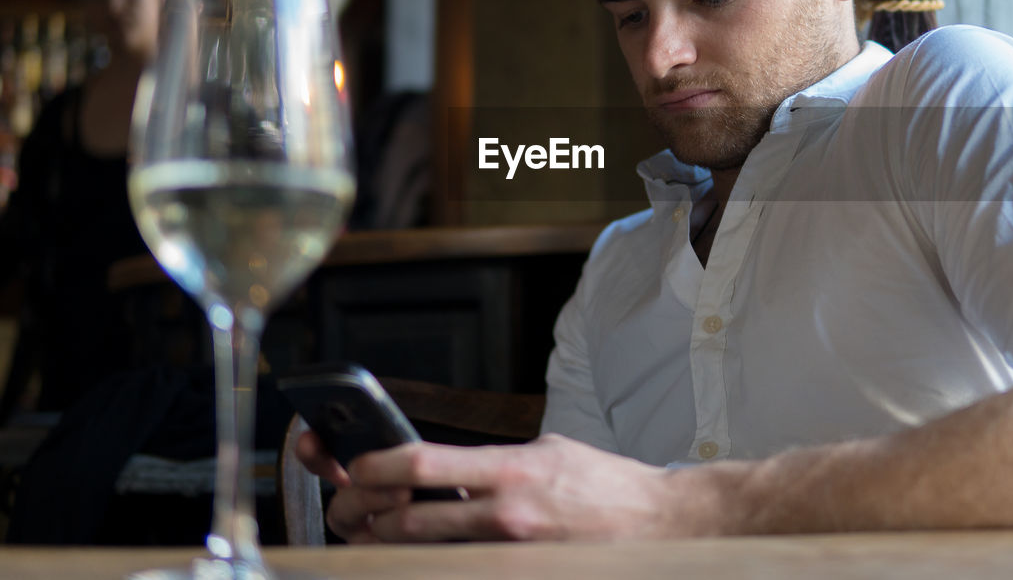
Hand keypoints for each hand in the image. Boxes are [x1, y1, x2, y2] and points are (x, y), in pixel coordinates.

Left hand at [296, 431, 704, 542]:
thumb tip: (449, 473)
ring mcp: (514, 554)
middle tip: (347, 514)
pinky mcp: (522, 575)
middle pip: (409, 520)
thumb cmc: (606, 485)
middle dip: (365, 518)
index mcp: (512, 468)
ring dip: (387, 548)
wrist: (659, 524)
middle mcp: (508, 512)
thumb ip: (496, 462)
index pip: (422, 465)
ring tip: (371, 539)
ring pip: (425, 556)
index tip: (355, 469)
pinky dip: (433, 566)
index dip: (375, 469)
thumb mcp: (548, 451)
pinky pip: (461, 572)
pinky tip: (421, 560)